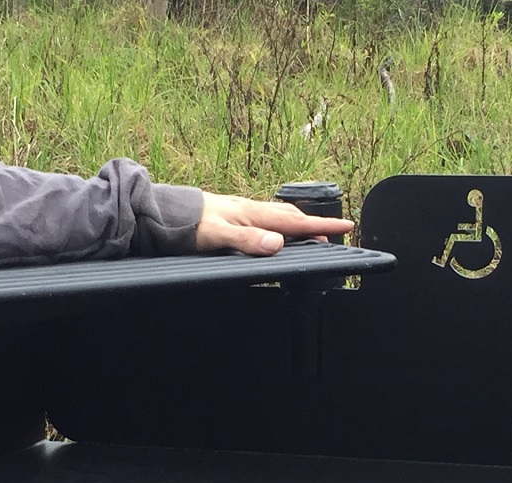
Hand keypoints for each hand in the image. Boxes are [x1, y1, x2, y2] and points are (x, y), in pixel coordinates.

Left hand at [195, 191, 354, 255]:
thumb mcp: (218, 236)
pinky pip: (266, 218)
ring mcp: (242, 211)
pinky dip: (280, 225)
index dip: (322, 225)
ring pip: (279, 216)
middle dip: (316, 224)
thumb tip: (278, 244)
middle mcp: (251, 210)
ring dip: (299, 224)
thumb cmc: (188, 225)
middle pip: (292, 217)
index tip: (346, 226)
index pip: (296, 221)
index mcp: (253, 214)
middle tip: (335, 232)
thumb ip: (247, 240)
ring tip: (312, 233)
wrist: (164, 213)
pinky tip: (275, 231)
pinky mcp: (233, 215)